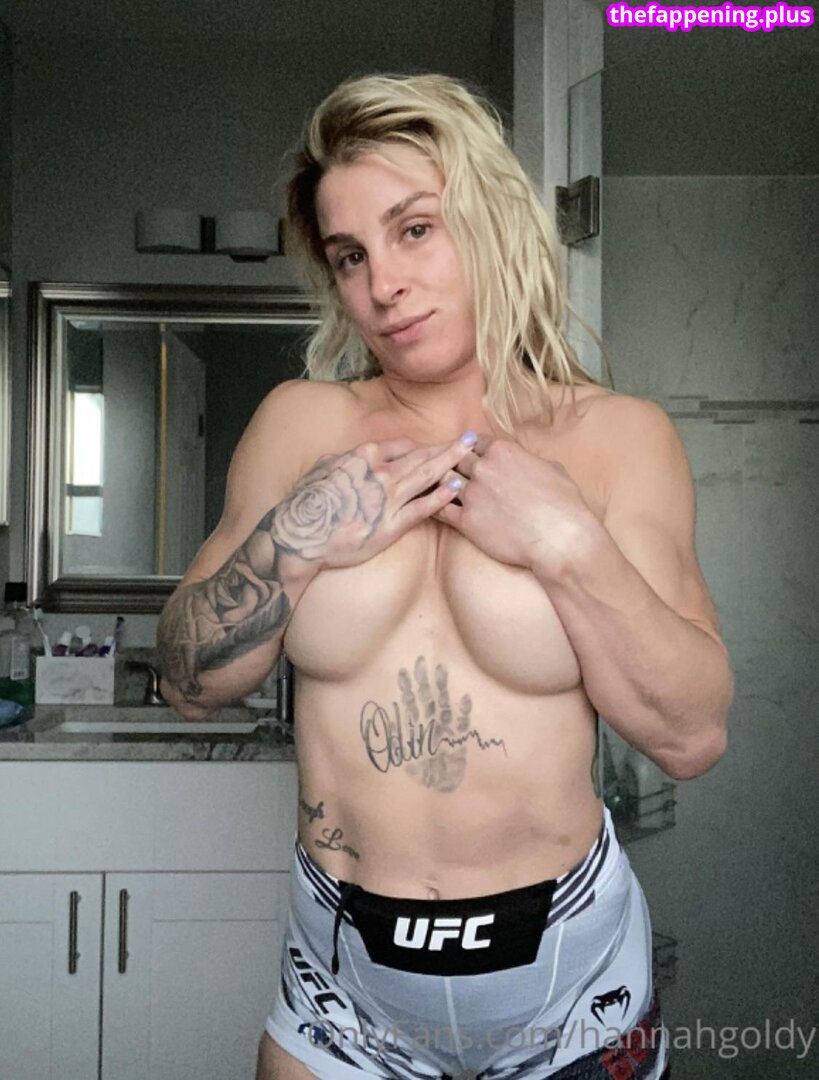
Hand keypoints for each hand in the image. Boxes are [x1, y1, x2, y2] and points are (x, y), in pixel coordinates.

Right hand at [270, 434, 474, 570]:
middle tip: (471, 439)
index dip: (422, 446)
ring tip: (471, 454)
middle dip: (448, 447)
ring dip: (451, 463)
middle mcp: (380, 472)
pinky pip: (424, 507)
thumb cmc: (307, 504)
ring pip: (427, 476)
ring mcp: (388, 498)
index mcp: (363, 455)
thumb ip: (344, 460)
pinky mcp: (392, 525)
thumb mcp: (323, 468)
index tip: (436, 446)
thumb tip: (351, 455)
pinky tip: (458, 488)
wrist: (300, 536)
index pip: (402, 446)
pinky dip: (443, 495)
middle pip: (421, 455)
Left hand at [433, 435, 598, 575]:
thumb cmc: (563, 503)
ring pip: (443, 480)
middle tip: (446, 470)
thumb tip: (529, 461)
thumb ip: (531, 460)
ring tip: (434, 487)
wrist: (559, 537)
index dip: (471, 449)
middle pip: (455, 458)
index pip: (474, 442)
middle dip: (453, 464)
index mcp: (502, 450)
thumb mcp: (552, 468)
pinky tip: (430, 506)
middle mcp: (483, 468)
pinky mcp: (466, 520)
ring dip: (441, 483)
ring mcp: (472, 494)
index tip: (468, 455)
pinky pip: (440, 508)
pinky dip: (434, 505)